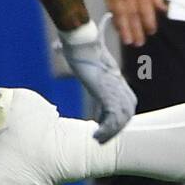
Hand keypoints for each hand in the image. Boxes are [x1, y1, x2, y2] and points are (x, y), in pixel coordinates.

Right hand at [57, 24, 137, 142]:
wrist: (83, 44)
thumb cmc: (82, 48)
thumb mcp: (84, 58)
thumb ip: (79, 62)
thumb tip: (57, 48)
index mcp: (118, 79)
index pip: (127, 104)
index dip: (119, 118)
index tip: (105, 125)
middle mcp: (121, 87)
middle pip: (127, 114)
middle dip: (116, 128)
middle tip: (102, 138)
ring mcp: (117, 91)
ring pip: (121, 119)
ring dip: (111, 133)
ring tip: (98, 140)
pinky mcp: (109, 95)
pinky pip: (112, 119)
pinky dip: (106, 130)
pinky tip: (96, 135)